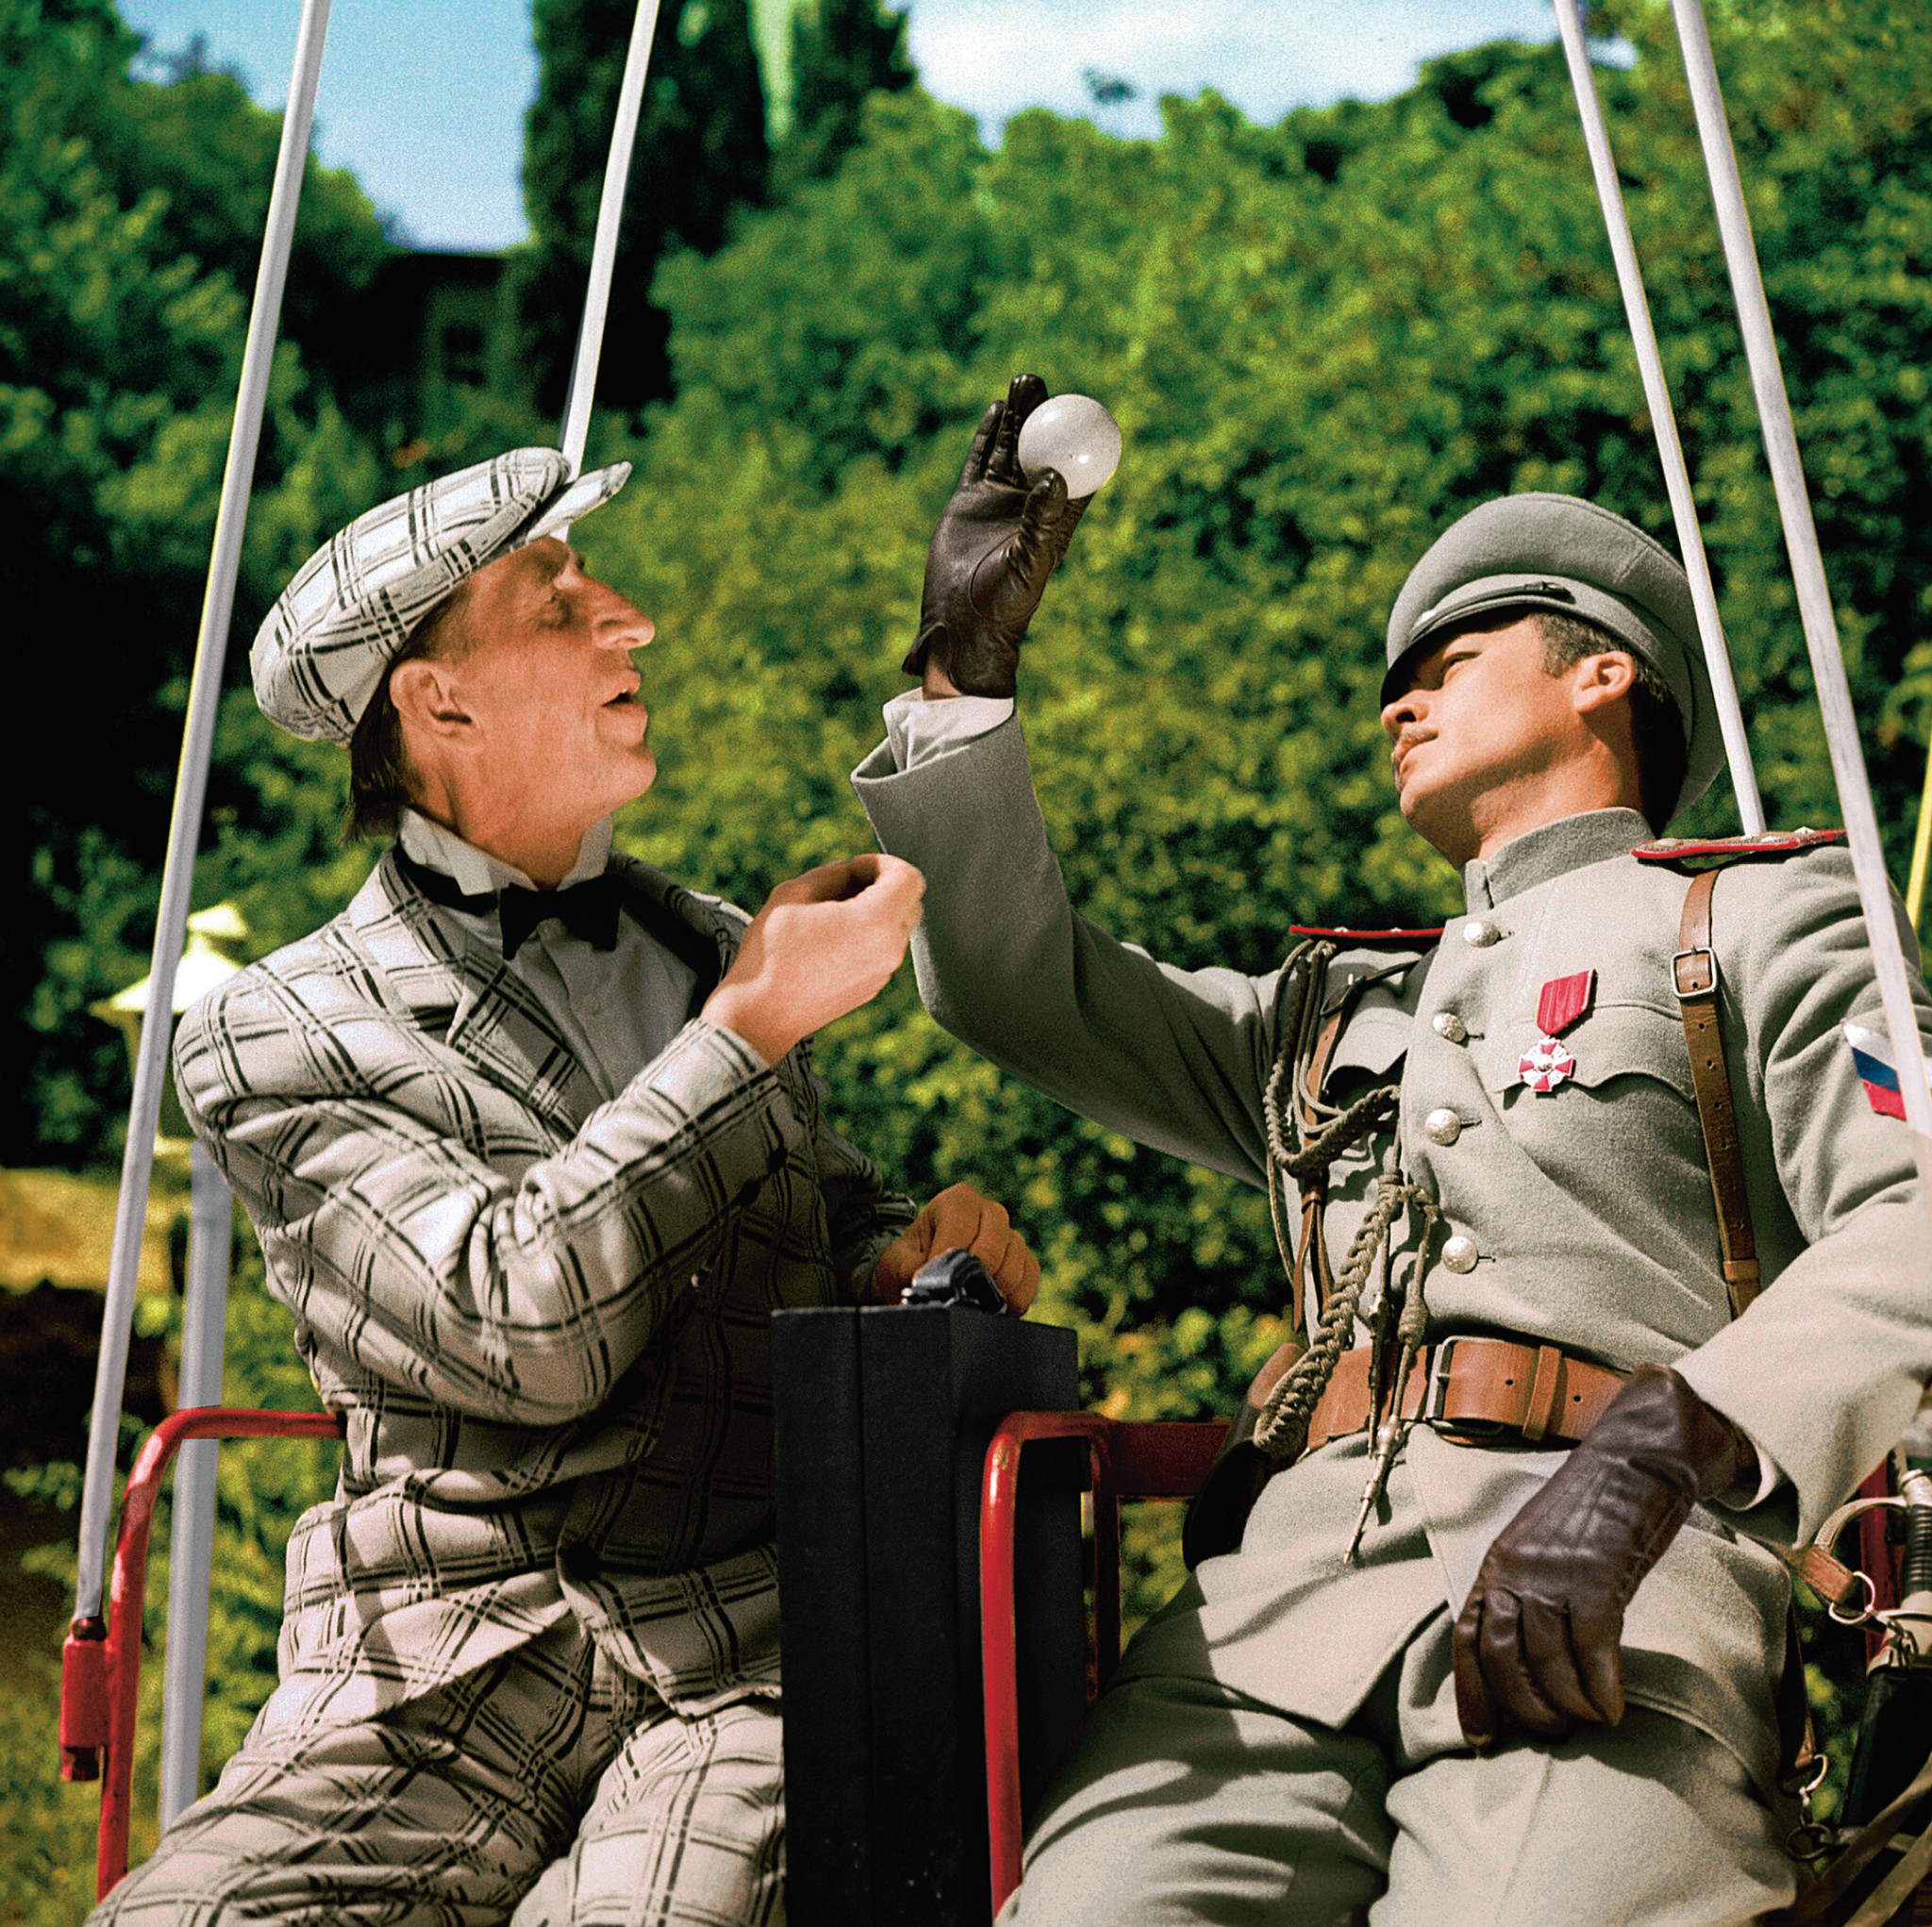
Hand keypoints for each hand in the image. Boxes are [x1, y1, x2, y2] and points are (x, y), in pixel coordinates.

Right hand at [702, 855, 924, 1065]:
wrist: (760, 1015)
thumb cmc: (770, 953)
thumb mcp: (793, 893)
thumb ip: (833, 872)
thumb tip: (853, 871)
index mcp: (876, 922)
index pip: (909, 877)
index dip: (881, 863)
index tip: (852, 868)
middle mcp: (890, 949)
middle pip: (911, 901)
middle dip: (882, 885)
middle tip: (842, 886)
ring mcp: (884, 973)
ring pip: (897, 926)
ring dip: (874, 910)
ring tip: (829, 914)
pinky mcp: (873, 987)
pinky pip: (883, 950)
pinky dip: (867, 935)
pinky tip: (829, 939)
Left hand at [874, 1182, 1040, 1314]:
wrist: (925, 1272)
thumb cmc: (911, 1262)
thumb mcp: (897, 1262)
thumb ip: (910, 1267)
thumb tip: (928, 1278)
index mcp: (957, 1201)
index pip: (962, 1228)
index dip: (948, 1260)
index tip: (937, 1282)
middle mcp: (989, 1210)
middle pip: (993, 1245)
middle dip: (973, 1276)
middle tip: (957, 1295)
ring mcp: (1010, 1233)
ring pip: (1015, 1262)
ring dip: (995, 1289)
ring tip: (972, 1300)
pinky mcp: (1024, 1257)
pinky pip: (1031, 1276)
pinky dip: (1017, 1296)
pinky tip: (997, 1304)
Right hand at [904, 373, 1088, 696]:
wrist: (961, 619)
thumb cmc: (1004, 601)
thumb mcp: (1028, 560)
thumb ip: (1042, 520)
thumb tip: (1057, 477)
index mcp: (1054, 519)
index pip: (1074, 471)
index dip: (1081, 440)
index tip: (1087, 408)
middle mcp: (1029, 505)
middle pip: (1041, 448)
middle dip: (1045, 415)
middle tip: (1044, 383)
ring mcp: (998, 501)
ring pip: (1010, 448)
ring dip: (1018, 416)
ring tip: (1023, 381)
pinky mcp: (969, 502)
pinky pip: (979, 460)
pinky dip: (987, 434)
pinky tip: (997, 409)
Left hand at [1452, 1364, 1748, 1747]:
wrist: (1632, 1459)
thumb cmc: (1592, 1511)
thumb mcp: (1541, 1548)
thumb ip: (1527, 1594)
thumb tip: (1527, 1663)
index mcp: (1496, 1564)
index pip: (1468, 1637)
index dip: (1473, 1693)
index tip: (1483, 1738)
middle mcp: (1514, 1569)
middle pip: (1503, 1660)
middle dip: (1525, 1709)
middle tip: (1554, 1732)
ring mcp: (1552, 1573)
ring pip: (1546, 1663)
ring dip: (1568, 1706)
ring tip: (1588, 1722)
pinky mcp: (1596, 1577)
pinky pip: (1592, 1651)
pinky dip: (1601, 1689)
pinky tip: (1613, 1710)